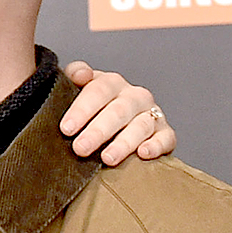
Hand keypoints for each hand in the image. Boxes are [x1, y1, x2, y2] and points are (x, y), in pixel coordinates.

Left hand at [59, 61, 176, 164]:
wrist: (118, 126)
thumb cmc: (94, 110)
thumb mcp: (79, 89)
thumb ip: (75, 76)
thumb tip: (79, 74)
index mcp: (112, 83)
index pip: (98, 91)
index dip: (82, 109)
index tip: (66, 128)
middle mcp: (134, 96)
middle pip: (118, 111)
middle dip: (98, 131)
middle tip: (80, 148)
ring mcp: (152, 114)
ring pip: (140, 126)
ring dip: (124, 143)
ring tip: (108, 158)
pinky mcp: (165, 134)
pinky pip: (165, 138)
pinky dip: (156, 146)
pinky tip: (143, 154)